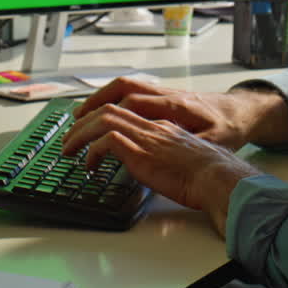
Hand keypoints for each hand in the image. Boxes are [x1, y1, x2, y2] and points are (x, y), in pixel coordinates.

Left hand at [61, 102, 260, 234]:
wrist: (218, 177)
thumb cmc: (207, 175)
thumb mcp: (181, 157)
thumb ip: (162, 153)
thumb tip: (145, 164)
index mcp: (162, 125)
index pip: (125, 109)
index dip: (102, 113)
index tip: (87, 124)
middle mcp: (152, 125)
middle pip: (109, 109)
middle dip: (83, 120)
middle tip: (69, 136)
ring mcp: (145, 136)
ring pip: (103, 119)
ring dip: (80, 133)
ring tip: (69, 149)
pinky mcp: (141, 151)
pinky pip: (106, 140)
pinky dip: (92, 151)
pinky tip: (90, 167)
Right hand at [70, 76, 282, 150]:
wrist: (243, 112)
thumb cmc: (230, 128)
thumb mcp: (215, 141)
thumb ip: (190, 145)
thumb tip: (167, 153)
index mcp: (177, 105)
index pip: (134, 103)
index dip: (110, 117)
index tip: (94, 136)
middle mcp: (166, 94)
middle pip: (122, 88)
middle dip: (94, 104)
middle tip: (74, 125)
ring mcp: (163, 92)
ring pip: (124, 86)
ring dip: (99, 99)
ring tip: (79, 117)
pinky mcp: (162, 96)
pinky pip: (130, 91)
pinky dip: (110, 99)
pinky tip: (100, 112)